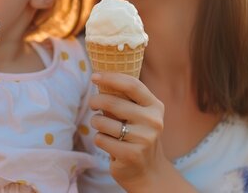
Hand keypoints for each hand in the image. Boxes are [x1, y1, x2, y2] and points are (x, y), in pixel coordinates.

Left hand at [89, 72, 169, 189]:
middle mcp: (153, 121)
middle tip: (92, 104)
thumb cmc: (136, 135)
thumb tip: (99, 78)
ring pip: (103, 122)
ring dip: (96, 123)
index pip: (132, 85)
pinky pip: (101, 139)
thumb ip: (123, 98)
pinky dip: (99, 140)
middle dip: (96, 101)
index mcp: (155, 106)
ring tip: (104, 128)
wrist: (148, 171)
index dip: (111, 78)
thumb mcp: (137, 115)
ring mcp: (143, 139)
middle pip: (113, 102)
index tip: (94, 76)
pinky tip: (110, 144)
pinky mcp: (130, 154)